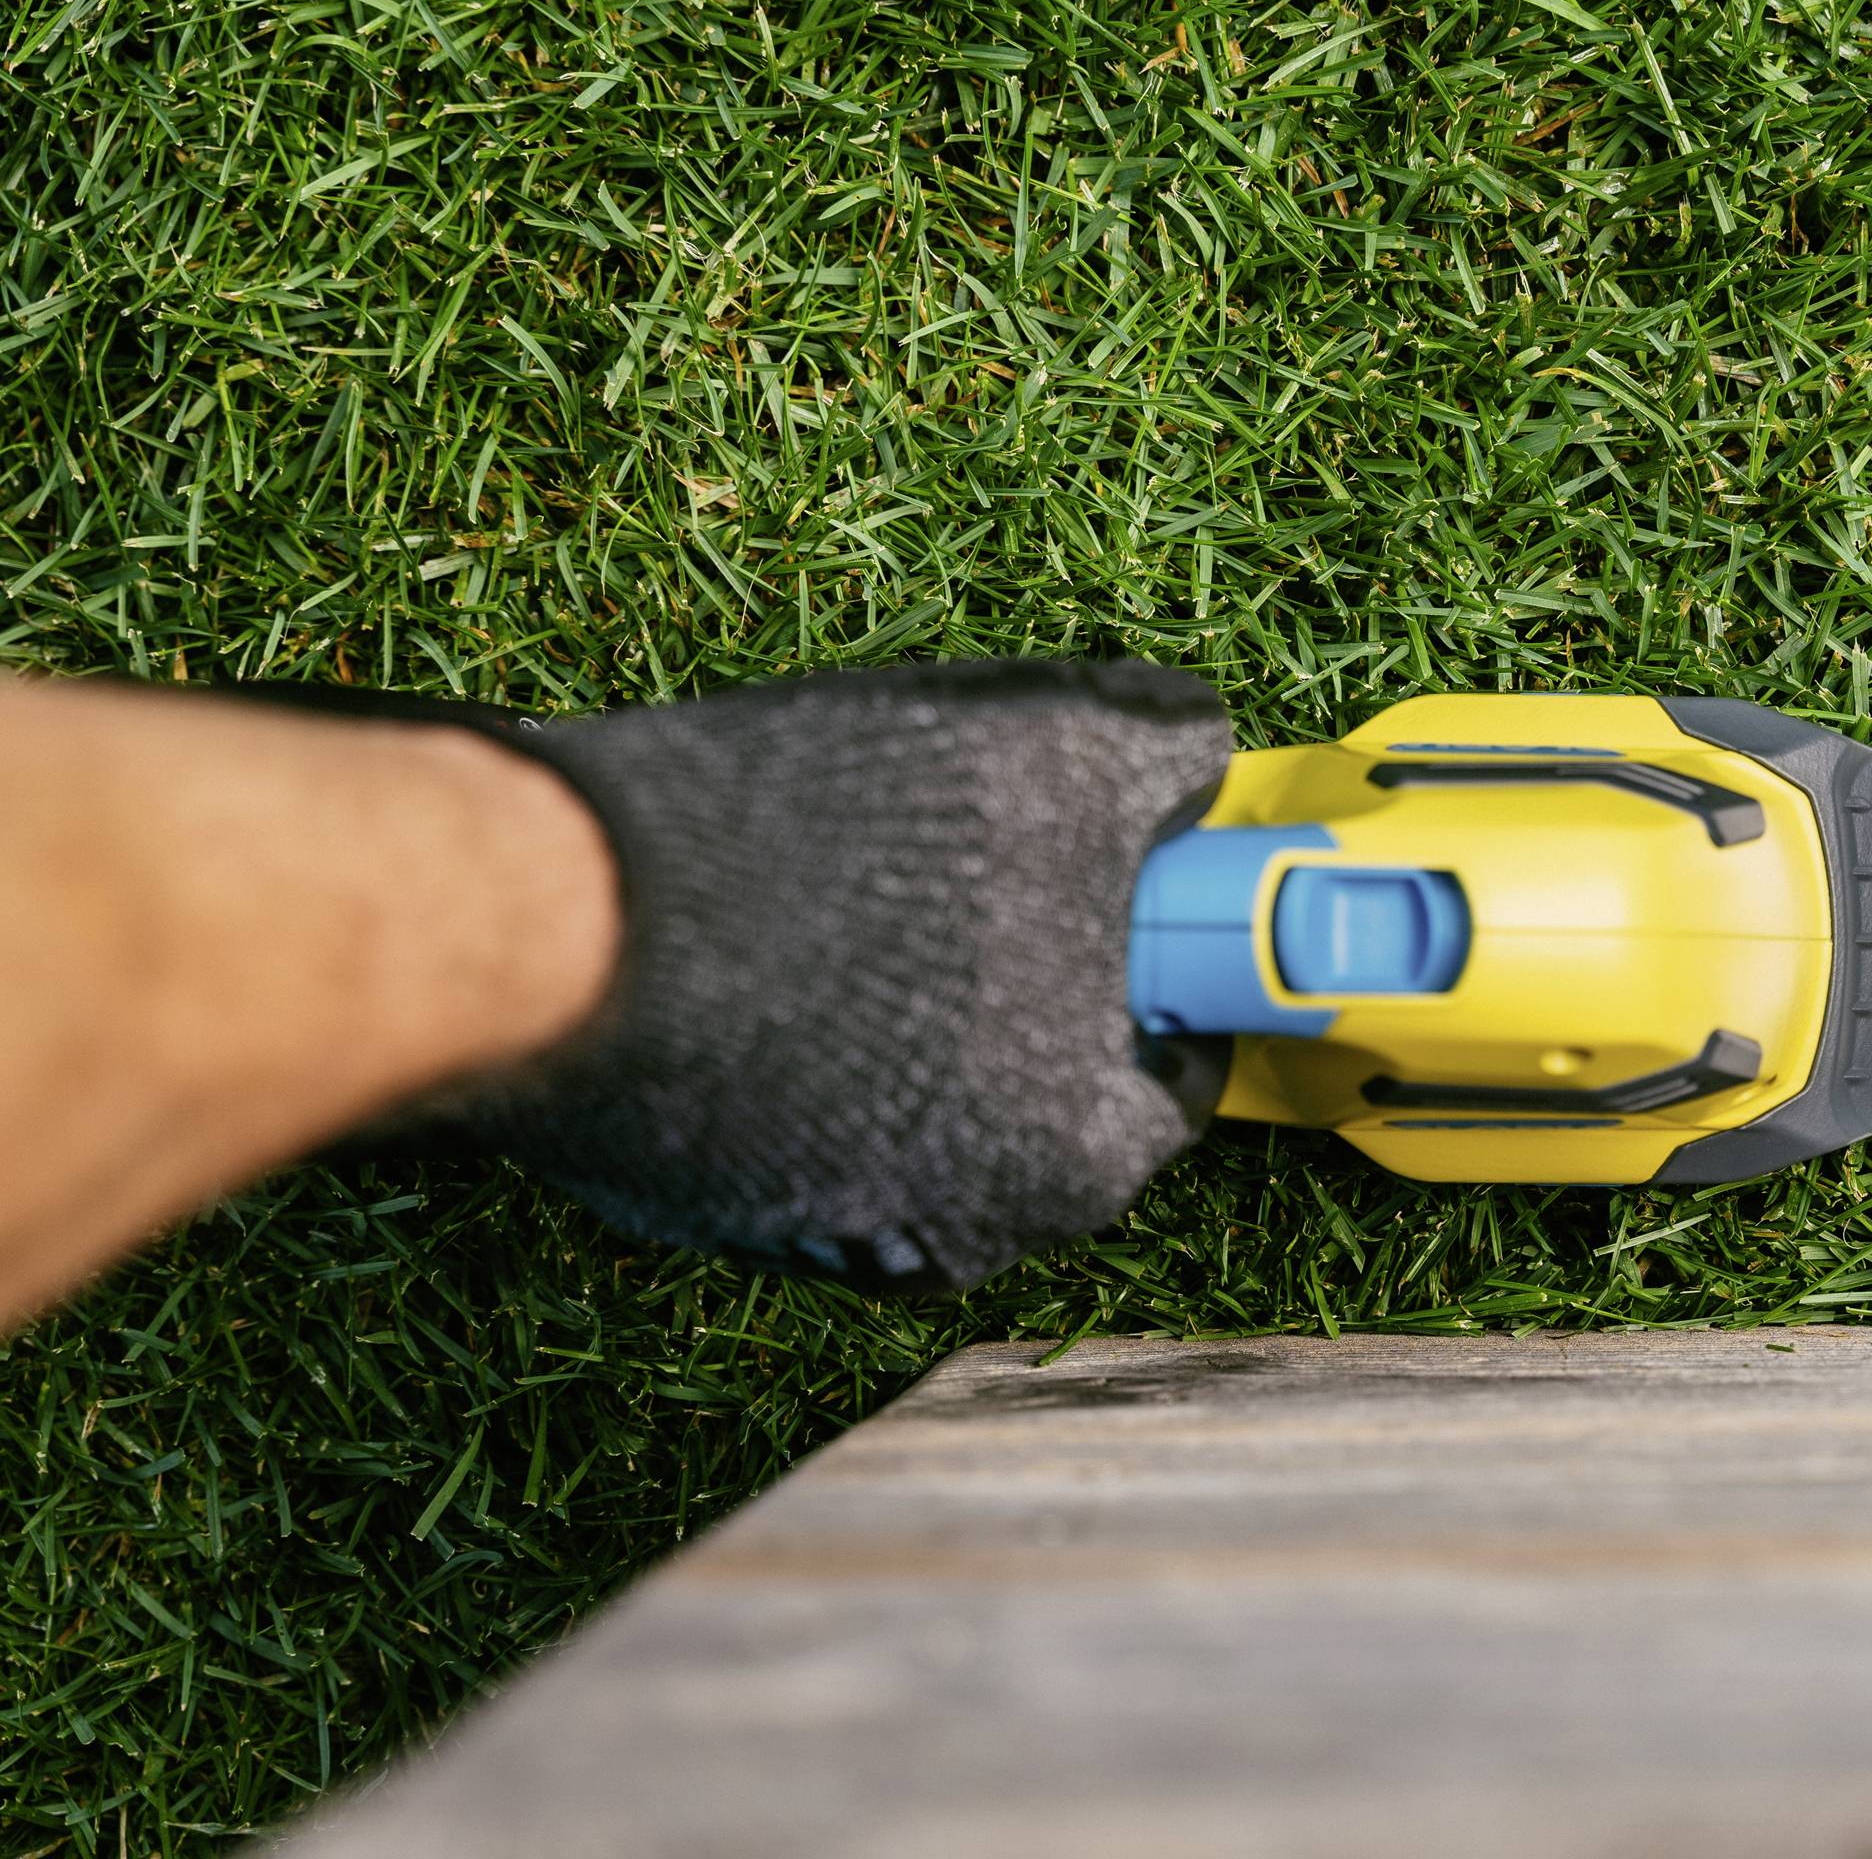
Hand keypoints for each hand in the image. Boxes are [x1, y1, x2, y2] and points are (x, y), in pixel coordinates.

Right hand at [445, 658, 1231, 1290]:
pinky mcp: (702, 1203)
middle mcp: (963, 1236)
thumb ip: (1166, 760)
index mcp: (1079, 1158)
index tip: (1118, 882)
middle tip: (974, 862)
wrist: (564, 916)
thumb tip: (1194, 763)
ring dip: (909, 1003)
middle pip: (1043, 1087)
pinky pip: (799, 1105)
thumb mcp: (1058, 747)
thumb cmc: (841, 851)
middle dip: (1029, 979)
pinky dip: (800, 1031)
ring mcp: (821, 1232)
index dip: (1156, 953)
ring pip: (918, 1096)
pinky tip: (761, 934)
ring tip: (855, 883)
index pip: (1173, 1070)